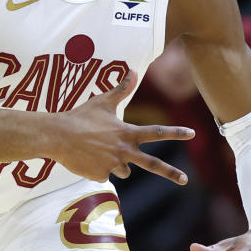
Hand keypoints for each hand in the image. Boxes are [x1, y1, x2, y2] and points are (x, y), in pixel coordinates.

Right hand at [55, 71, 193, 183]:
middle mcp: (123, 151)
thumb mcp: (103, 101)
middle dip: (170, 172)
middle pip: (152, 164)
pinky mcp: (100, 175)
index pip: (156, 132)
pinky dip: (98, 168)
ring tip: (98, 150)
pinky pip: (104, 174)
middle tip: (184, 180)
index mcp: (127, 133)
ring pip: (124, 169)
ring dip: (117, 162)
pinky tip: (86, 157)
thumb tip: (134, 70)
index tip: (192, 133)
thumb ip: (121, 89)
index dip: (175, 132)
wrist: (58, 136)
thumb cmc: (81, 117)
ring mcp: (112, 165)